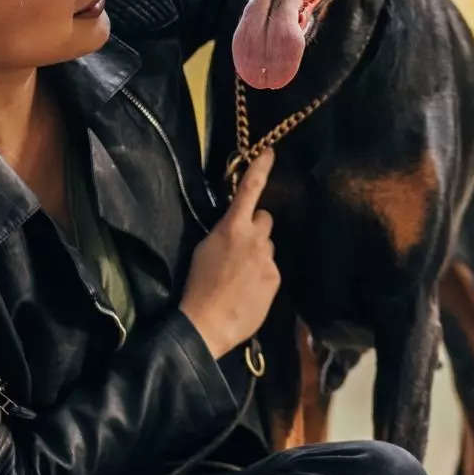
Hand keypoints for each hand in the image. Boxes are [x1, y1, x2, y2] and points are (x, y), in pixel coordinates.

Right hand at [179, 149, 280, 358]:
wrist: (208, 322)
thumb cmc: (198, 285)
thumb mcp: (204, 249)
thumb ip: (225, 233)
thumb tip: (236, 228)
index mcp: (232, 227)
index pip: (250, 190)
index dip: (261, 168)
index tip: (271, 152)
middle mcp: (255, 238)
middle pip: (265, 219)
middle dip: (255, 228)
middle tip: (240, 246)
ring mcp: (268, 259)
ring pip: (268, 246)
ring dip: (258, 253)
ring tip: (241, 275)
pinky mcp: (275, 278)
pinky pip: (271, 268)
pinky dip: (262, 274)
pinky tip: (248, 290)